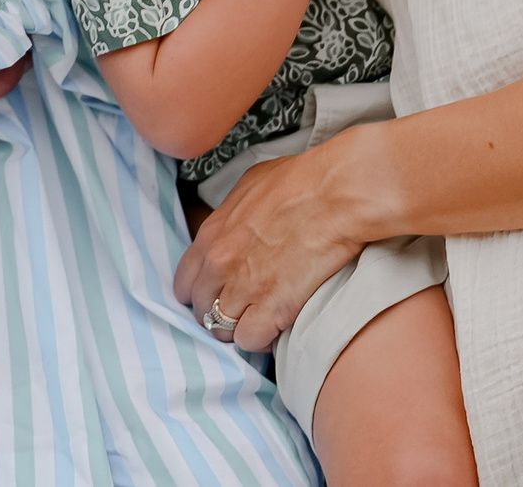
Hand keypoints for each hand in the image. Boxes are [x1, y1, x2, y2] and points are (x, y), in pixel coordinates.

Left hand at [174, 138, 376, 351]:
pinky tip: (276, 327)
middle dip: (219, 312)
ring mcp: (245, 288)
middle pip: (203, 308)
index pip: (185, 281)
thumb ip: (233, 214)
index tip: (216, 294)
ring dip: (240, 326)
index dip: (201, 291)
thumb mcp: (252, 185)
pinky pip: (250, 341)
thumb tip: (235, 226)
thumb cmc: (303, 182)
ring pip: (223, 329)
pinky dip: (261, 339)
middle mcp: (221, 264)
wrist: (337, 195)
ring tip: (261, 319)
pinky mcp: (272, 309)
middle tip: (242, 309)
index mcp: (212, 234)